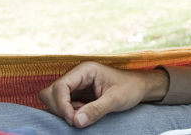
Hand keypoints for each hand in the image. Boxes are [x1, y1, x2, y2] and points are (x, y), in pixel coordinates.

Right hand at [38, 61, 168, 127]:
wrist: (139, 87)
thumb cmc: (130, 88)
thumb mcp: (116, 100)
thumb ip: (96, 110)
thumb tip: (76, 121)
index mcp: (85, 70)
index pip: (60, 86)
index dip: (62, 105)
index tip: (74, 119)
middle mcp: (76, 75)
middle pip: (51, 92)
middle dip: (60, 108)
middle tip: (78, 118)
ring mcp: (75, 84)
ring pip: (54, 99)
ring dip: (64, 111)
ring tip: (84, 114)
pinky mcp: (76, 93)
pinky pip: (62, 104)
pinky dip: (69, 112)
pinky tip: (84, 113)